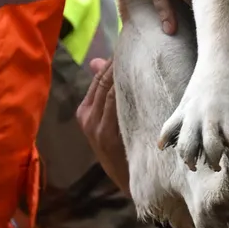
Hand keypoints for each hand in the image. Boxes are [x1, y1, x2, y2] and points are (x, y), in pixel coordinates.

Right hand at [76, 57, 132, 193]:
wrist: (133, 185)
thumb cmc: (125, 152)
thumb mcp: (110, 125)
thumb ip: (105, 96)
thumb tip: (99, 62)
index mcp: (85, 113)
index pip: (99, 78)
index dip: (114, 60)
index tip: (131, 44)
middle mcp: (87, 118)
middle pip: (103, 80)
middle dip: (120, 60)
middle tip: (140, 42)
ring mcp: (95, 127)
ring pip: (110, 87)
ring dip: (126, 69)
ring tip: (144, 53)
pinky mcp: (107, 135)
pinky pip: (116, 101)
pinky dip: (127, 85)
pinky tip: (142, 75)